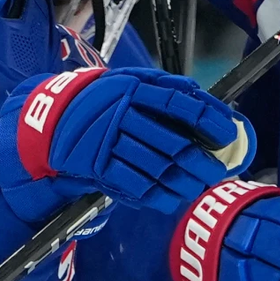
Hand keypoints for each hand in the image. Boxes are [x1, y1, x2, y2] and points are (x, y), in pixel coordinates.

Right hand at [0, 67, 254, 223]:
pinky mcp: (96, 165)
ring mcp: (107, 140)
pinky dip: (156, 195)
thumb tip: (207, 100)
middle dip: (200, 162)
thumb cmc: (104, 99)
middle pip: (171, 142)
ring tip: (199, 188)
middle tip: (217, 173)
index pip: (179, 103)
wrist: (52, 117)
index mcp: (134, 87)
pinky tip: (172, 198)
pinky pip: (132, 184)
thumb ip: (166, 89)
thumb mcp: (131, 81)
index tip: (228, 135)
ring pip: (155, 167)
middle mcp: (122, 112)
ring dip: (183, 182)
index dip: (208, 120)